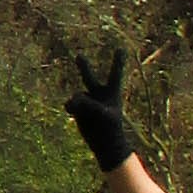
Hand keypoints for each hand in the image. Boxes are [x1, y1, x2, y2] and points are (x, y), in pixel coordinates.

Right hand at [63, 40, 137, 174]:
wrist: (105, 144)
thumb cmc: (110, 128)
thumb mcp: (101, 114)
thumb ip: (87, 103)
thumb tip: (71, 100)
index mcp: (112, 93)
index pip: (114, 74)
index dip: (117, 61)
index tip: (121, 48)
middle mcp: (99, 94)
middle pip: (89, 77)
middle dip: (83, 66)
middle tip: (78, 56)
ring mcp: (88, 101)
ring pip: (77, 96)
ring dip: (78, 103)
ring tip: (81, 112)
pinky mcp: (79, 110)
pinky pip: (70, 104)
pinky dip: (71, 108)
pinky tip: (72, 113)